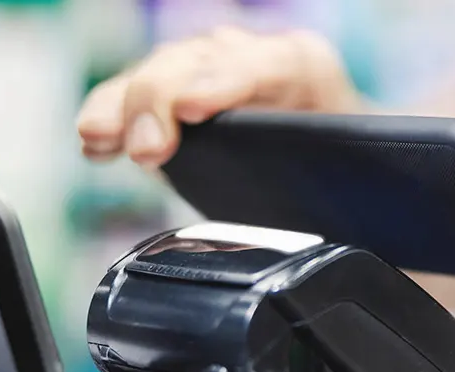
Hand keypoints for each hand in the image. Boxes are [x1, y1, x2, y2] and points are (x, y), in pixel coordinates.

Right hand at [76, 27, 360, 166]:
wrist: (342, 166)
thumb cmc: (352, 171)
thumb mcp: (360, 177)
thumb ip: (345, 185)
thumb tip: (337, 227)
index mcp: (307, 70)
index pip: (266, 66)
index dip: (227, 83)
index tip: (195, 109)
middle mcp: (255, 60)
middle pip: (197, 62)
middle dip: (164, 100)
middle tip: (149, 149)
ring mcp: (212, 73)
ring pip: (161, 74)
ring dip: (126, 106)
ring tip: (98, 139)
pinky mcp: (181, 97)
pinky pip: (138, 99)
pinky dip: (113, 118)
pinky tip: (94, 142)